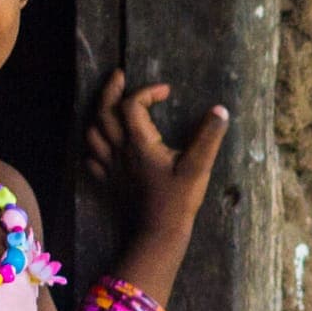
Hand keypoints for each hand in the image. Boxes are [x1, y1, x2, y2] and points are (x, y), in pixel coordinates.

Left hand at [84, 70, 229, 236]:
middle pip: (104, 112)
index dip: (147, 91)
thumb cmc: (178, 201)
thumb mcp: (198, 167)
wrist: (157, 234)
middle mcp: (120, 151)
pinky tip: (102, 145)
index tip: (166, 91)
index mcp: (140, 143)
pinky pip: (91, 158)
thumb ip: (209, 137)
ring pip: (93, 133)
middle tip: (118, 75)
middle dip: (110, 90)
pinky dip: (93, 145)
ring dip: (98, 114)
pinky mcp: (108, 182)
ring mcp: (111, 167)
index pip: (133, 105)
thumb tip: (220, 109)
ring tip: (108, 105)